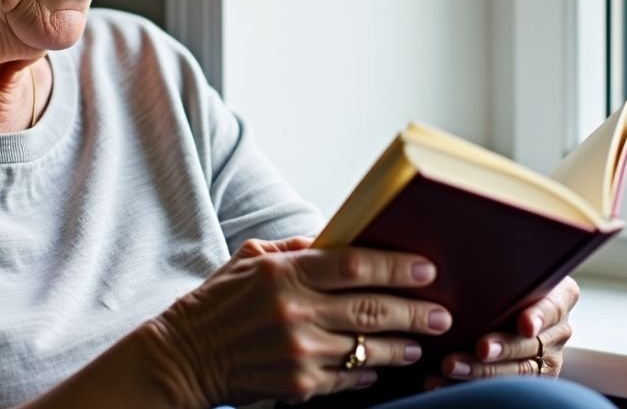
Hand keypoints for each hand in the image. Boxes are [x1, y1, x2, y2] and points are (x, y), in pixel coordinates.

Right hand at [152, 237, 452, 405]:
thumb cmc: (219, 301)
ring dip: (403, 346)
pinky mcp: (298, 386)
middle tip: (441, 313)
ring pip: (368, 349)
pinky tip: (383, 366)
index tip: (426, 268)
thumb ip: (296, 248)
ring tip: (422, 341)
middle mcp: (294, 312)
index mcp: (284, 273)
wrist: (185, 356)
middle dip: (415, 311)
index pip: (354, 265)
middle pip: (371, 310)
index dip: (395, 267)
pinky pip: (349, 378)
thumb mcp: (250, 258)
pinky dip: (370, 372)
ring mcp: (299, 352)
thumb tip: (339, 239)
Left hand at [428, 276, 578, 387]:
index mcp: (559, 294)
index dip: (539, 315)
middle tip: (479, 348)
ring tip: (450, 366)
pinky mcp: (529, 379)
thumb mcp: (507, 266)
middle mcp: (558, 328)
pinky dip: (468, 386)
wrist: (499, 301)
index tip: (524, 323)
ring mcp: (546, 356)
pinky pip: (502, 388)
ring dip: (480, 371)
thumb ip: (499, 264)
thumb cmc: (500, 278)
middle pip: (531, 343)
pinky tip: (440, 382)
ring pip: (516, 370)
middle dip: (502, 347)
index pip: (554, 305)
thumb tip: (464, 248)